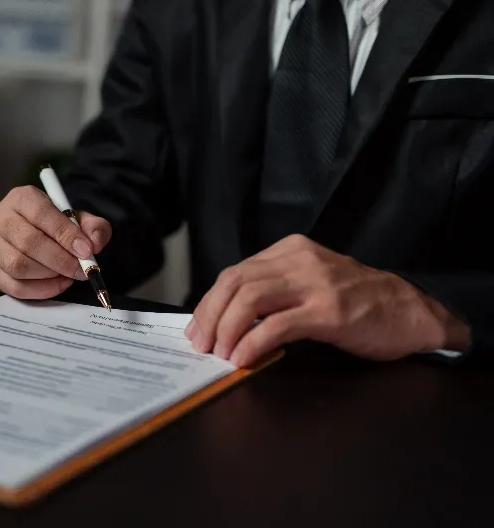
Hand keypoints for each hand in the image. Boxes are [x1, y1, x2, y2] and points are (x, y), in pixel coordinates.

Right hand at [0, 186, 111, 298]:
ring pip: (18, 266)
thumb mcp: (79, 219)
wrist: (37, 234)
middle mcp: (0, 218)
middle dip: (60, 260)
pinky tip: (56, 284)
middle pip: (28, 242)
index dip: (65, 234)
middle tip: (81, 270)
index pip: (41, 214)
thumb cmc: (58, 225)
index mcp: (21, 198)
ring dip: (49, 276)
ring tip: (68, 275)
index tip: (86, 251)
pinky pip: (13, 286)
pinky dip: (40, 290)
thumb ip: (94, 227)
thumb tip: (94, 244)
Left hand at [185, 235, 470, 367]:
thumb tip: (228, 317)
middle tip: (201, 344)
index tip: (197, 327)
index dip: (210, 302)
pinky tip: (243, 358)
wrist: (412, 312)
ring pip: (250, 300)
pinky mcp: (329, 311)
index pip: (235, 272)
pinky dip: (252, 343)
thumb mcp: (311, 282)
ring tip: (219, 354)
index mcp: (291, 251)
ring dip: (226, 330)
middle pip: (235, 283)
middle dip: (210, 316)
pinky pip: (276, 325)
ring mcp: (315, 284)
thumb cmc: (359, 302)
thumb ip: (276, 290)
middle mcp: (300, 261)